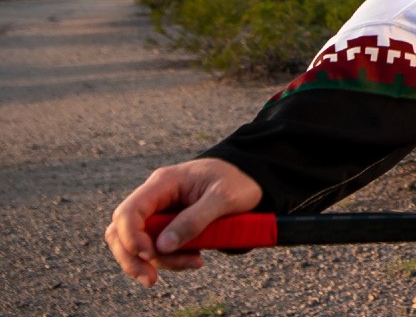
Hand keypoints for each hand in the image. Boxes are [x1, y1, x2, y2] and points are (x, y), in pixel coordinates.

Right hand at [104, 158, 261, 285]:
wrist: (251, 177)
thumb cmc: (239, 180)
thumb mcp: (224, 197)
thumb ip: (195, 219)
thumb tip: (162, 247)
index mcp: (164, 182)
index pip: (129, 212)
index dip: (131, 237)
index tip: (150, 255)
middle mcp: (156, 197)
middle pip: (122, 231)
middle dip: (133, 258)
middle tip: (151, 280)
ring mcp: (160, 211)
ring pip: (137, 243)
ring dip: (158, 261)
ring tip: (194, 263)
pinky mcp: (169, 225)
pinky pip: (157, 247)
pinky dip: (170, 259)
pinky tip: (195, 260)